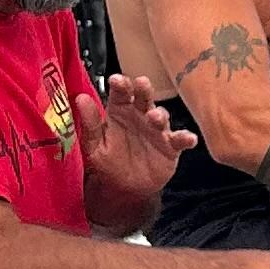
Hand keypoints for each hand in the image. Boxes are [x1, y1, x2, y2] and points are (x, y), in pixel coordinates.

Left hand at [82, 72, 194, 195]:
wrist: (126, 188)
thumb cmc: (110, 162)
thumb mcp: (95, 145)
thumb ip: (90, 123)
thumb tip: (80, 98)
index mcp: (120, 111)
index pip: (120, 93)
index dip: (120, 85)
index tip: (116, 80)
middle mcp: (140, 115)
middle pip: (143, 98)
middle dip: (143, 90)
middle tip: (141, 83)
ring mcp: (157, 130)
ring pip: (161, 117)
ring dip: (160, 115)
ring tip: (155, 116)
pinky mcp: (171, 146)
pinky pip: (180, 140)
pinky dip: (185, 138)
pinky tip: (189, 139)